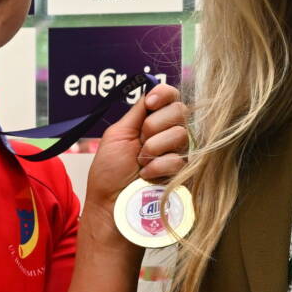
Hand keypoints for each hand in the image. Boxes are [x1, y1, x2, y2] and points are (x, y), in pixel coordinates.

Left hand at [85, 83, 188, 210]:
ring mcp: (178, 152)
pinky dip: (157, 167)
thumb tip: (151, 88)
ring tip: (140, 163)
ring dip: (153, 149)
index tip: (151, 103)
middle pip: (179, 111)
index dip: (165, 95)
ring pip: (180, 134)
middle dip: (154, 126)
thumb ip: (137, 111)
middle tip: (139, 143)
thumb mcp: (118, 134)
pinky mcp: (183, 172)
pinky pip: (178, 158)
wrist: (111, 203)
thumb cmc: (109, 172)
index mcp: (151, 121)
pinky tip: (146, 176)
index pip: (171, 96)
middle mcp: (168, 133)